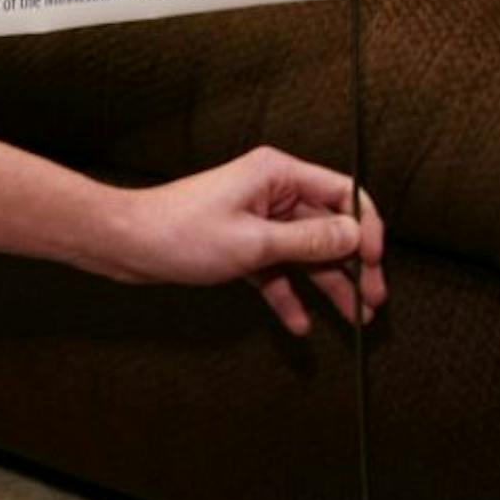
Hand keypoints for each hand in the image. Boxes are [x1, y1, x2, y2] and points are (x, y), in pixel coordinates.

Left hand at [95, 146, 386, 334]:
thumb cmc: (180, 233)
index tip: (375, 263)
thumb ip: (310, 241)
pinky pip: (276, 269)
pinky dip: (288, 294)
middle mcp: (271, 191)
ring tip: (354, 317)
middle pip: (329, 227)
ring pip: (306, 252)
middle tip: (373, 300)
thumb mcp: (254, 243)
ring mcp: (256, 218)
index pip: (343, 192)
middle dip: (354, 265)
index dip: (366, 227)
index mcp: (277, 174)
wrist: (124, 244)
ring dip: (329, 284)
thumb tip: (356, 236)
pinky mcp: (240, 243)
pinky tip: (299, 324)